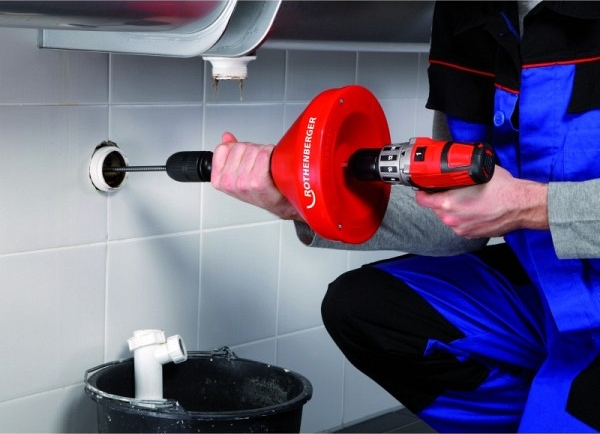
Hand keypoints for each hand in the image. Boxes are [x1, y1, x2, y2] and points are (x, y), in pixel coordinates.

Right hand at [211, 132, 304, 220]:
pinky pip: (263, 155)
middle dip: (251, 150)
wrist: (278, 203)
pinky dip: (270, 154)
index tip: (243, 157)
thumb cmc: (260, 191)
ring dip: (262, 152)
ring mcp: (243, 182)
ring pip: (252, 149)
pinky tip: (272, 164)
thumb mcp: (238, 174)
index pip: (222, 148)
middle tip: (258, 162)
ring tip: (265, 165)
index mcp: (219, 180)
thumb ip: (229, 153)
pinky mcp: (258, 181)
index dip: (236, 148)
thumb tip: (226, 137)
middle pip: (239, 147)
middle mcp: (229, 182)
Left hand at [415, 166, 548, 237]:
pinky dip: (463, 218)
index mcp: (448, 204)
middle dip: (441, 199)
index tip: (425, 187)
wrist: (521, 206)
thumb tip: (451, 168)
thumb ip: (458, 174)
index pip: (422, 199)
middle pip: (436, 208)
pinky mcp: (471, 235)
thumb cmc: (502, 189)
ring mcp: (461, 229)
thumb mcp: (475, 173)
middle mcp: (451, 219)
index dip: (423, 191)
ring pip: (448, 217)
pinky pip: (460, 224)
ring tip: (466, 200)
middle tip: (451, 190)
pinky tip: (474, 209)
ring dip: (453, 209)